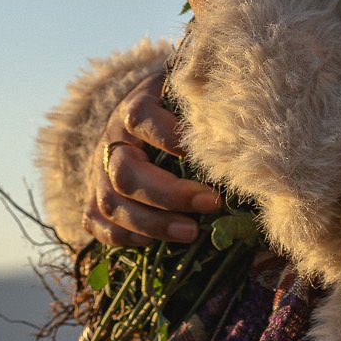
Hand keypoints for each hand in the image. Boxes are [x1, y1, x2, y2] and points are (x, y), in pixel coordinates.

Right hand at [86, 69, 222, 248]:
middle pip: (126, 172)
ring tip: (192, 233)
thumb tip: (247, 122)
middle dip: (170, 194)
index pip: (141, 117)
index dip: (168, 135)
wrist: (135, 119)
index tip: (204, 153)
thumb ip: (207, 104)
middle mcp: (113, 142)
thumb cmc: (176, 110)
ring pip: (111, 203)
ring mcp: (99, 172)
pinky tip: (153, 243)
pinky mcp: (94, 198)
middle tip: (211, 204)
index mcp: (135, 109)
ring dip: (152, 223)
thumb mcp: (189, 97)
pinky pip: (97, 223)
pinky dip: (123, 236)